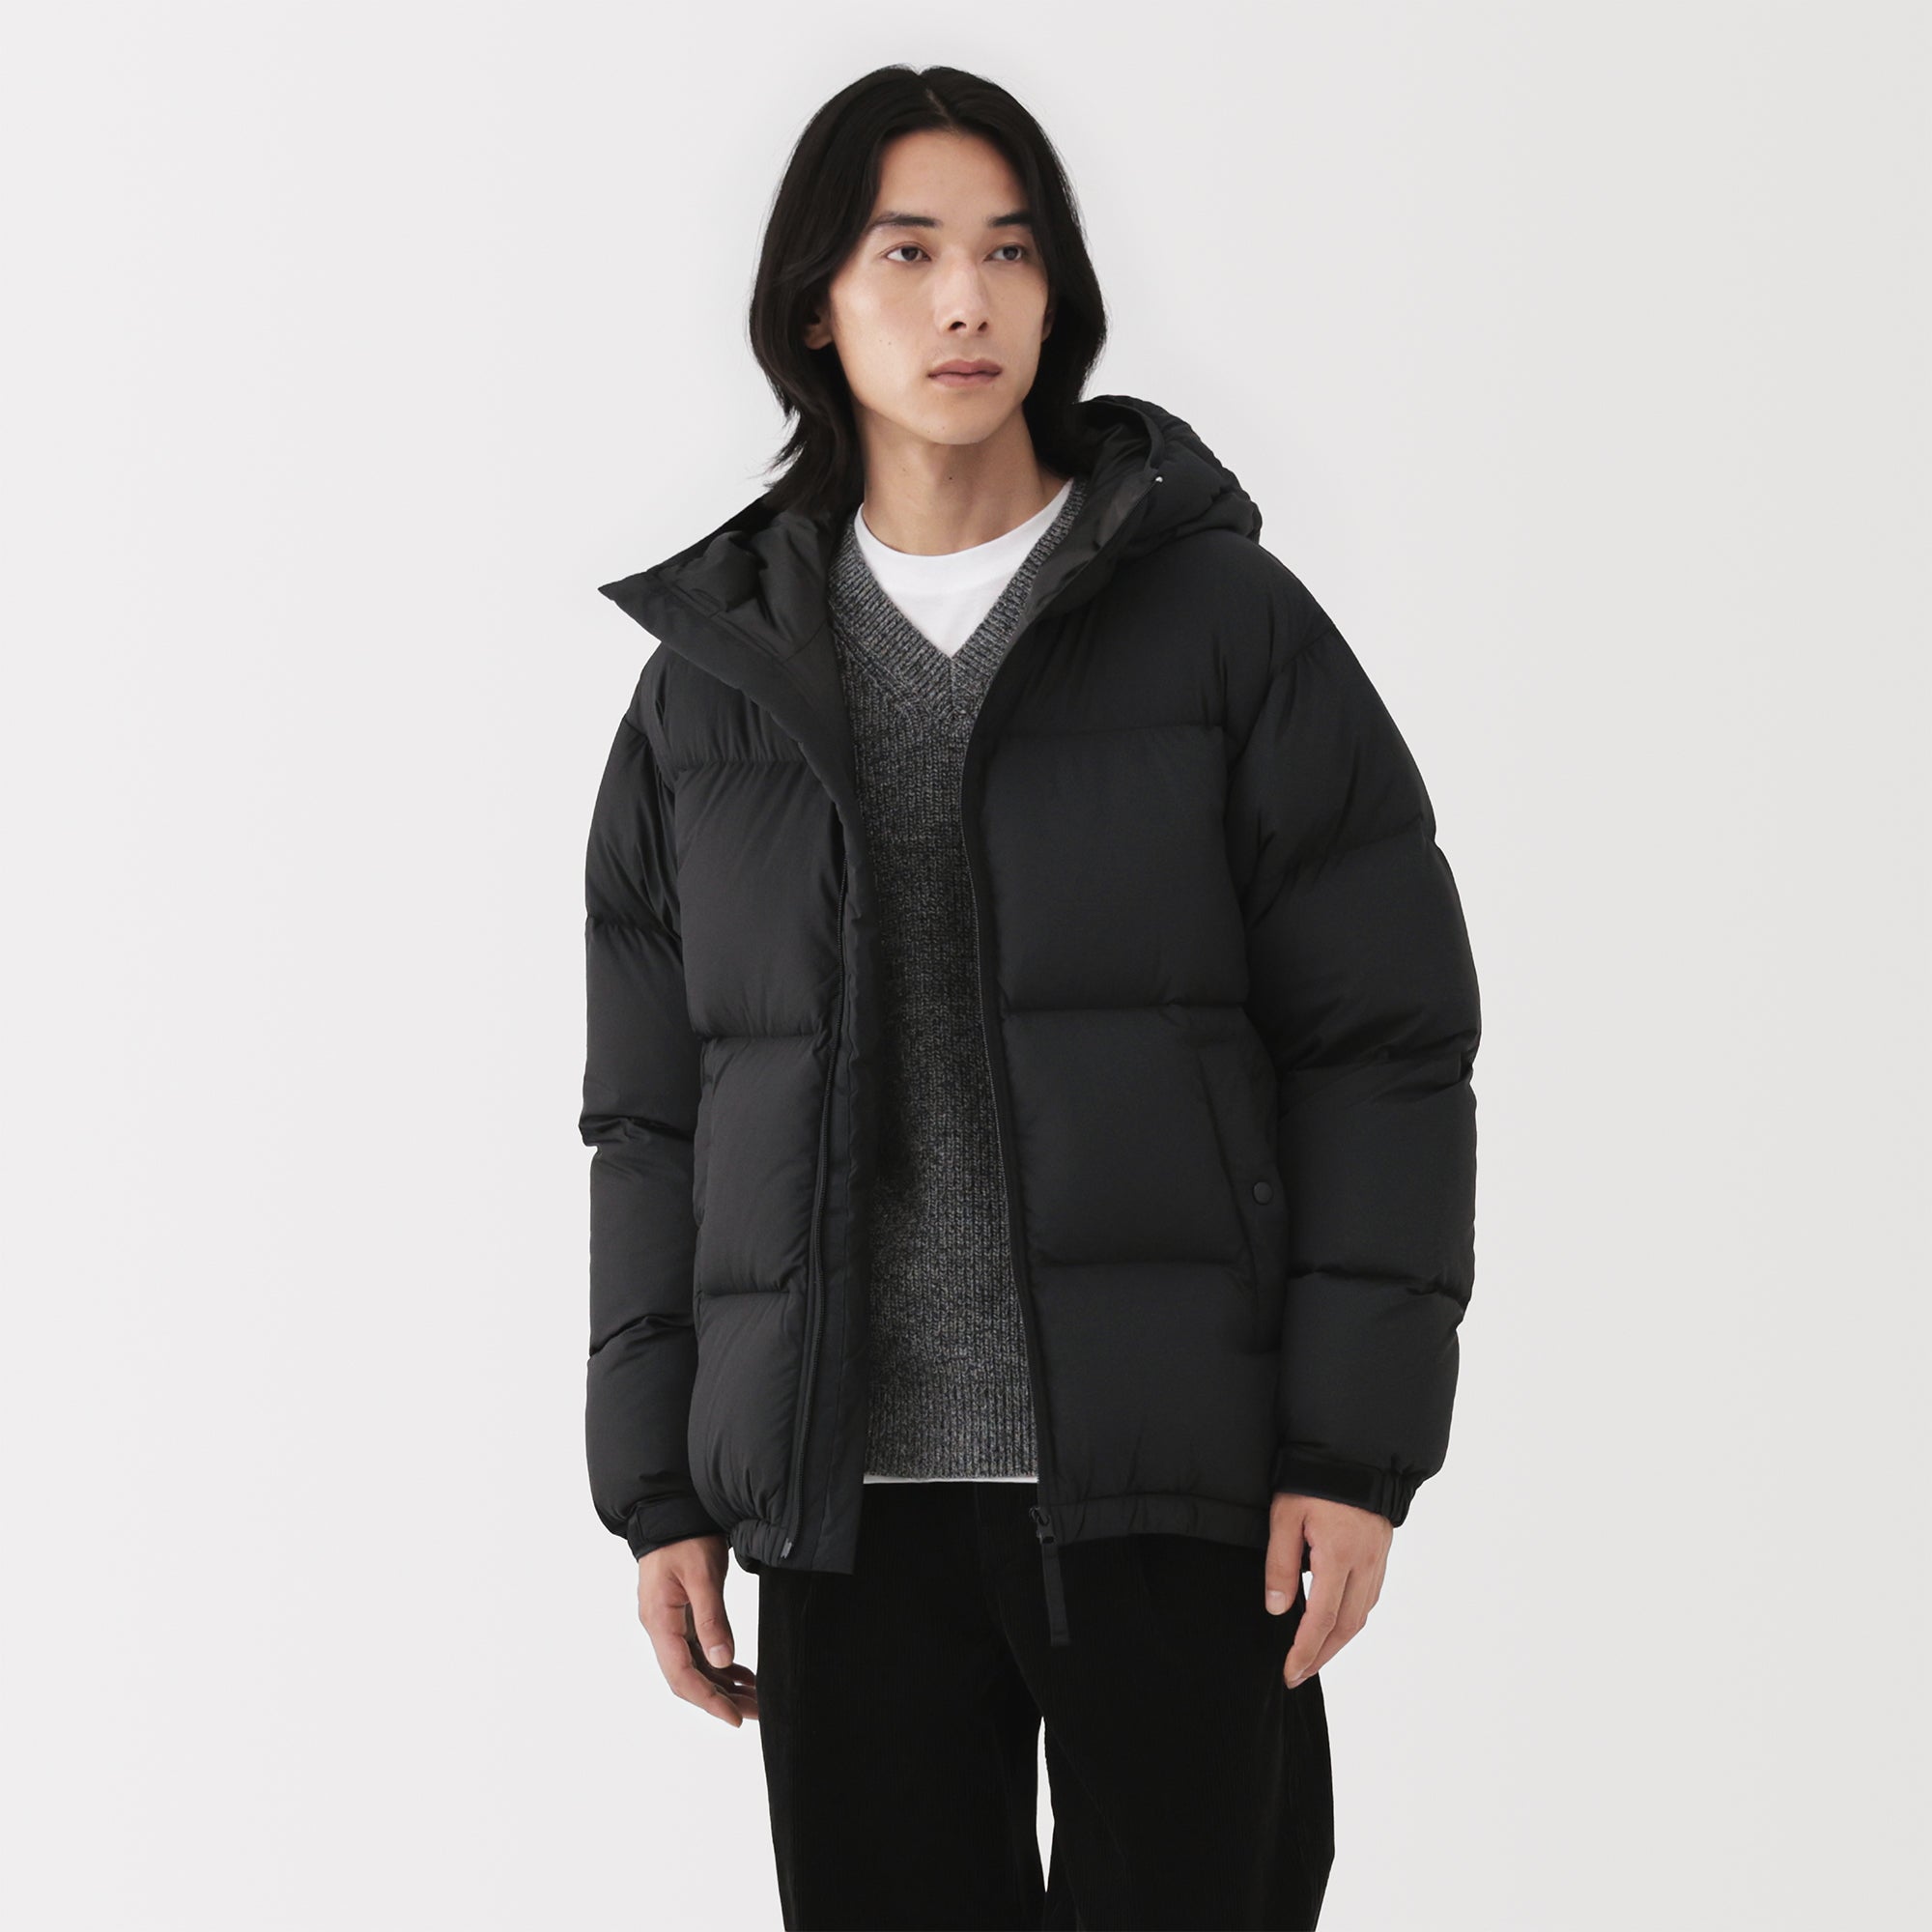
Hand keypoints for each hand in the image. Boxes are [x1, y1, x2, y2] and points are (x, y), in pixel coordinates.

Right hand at [637, 1534, 759, 1726]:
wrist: (671, 1512)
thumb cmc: (685, 1538)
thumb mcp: (702, 1574)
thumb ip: (711, 1618)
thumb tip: (722, 1661)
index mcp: (660, 1622)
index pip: (682, 1676)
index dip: (708, 1701)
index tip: (734, 1718)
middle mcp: (660, 1629)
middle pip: (689, 1678)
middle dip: (721, 1700)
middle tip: (757, 1713)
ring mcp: (670, 1624)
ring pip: (696, 1668)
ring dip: (724, 1686)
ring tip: (756, 1700)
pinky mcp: (681, 1617)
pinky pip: (699, 1651)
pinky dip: (721, 1665)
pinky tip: (743, 1675)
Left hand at [1266, 1492, 1391, 1688]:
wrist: (1354, 1452)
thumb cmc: (1312, 1480)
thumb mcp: (1284, 1516)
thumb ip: (1280, 1564)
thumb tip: (1278, 1610)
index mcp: (1338, 1555)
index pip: (1321, 1619)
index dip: (1305, 1651)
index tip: (1289, 1672)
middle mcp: (1364, 1564)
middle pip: (1346, 1627)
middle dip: (1322, 1656)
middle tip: (1298, 1674)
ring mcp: (1377, 1560)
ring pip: (1361, 1615)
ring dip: (1338, 1642)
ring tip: (1313, 1657)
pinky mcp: (1381, 1554)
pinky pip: (1369, 1597)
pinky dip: (1351, 1619)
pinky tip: (1335, 1624)